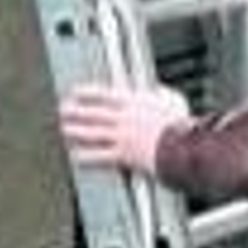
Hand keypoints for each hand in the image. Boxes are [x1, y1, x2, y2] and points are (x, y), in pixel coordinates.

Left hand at [60, 82, 190, 175]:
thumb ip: (162, 94)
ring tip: (65, 129)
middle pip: (93, 112)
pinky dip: (86, 156)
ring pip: (92, 132)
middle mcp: (124, 117)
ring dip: (76, 131)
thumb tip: (160, 90)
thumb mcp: (173, 100)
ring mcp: (121, 136)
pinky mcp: (123, 156)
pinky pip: (100, 156)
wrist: (184, 147)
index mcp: (134, 101)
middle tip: (63, 109)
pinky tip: (77, 157)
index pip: (103, 94)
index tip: (75, 92)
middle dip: (76, 110)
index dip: (87, 92)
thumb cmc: (181, 125)